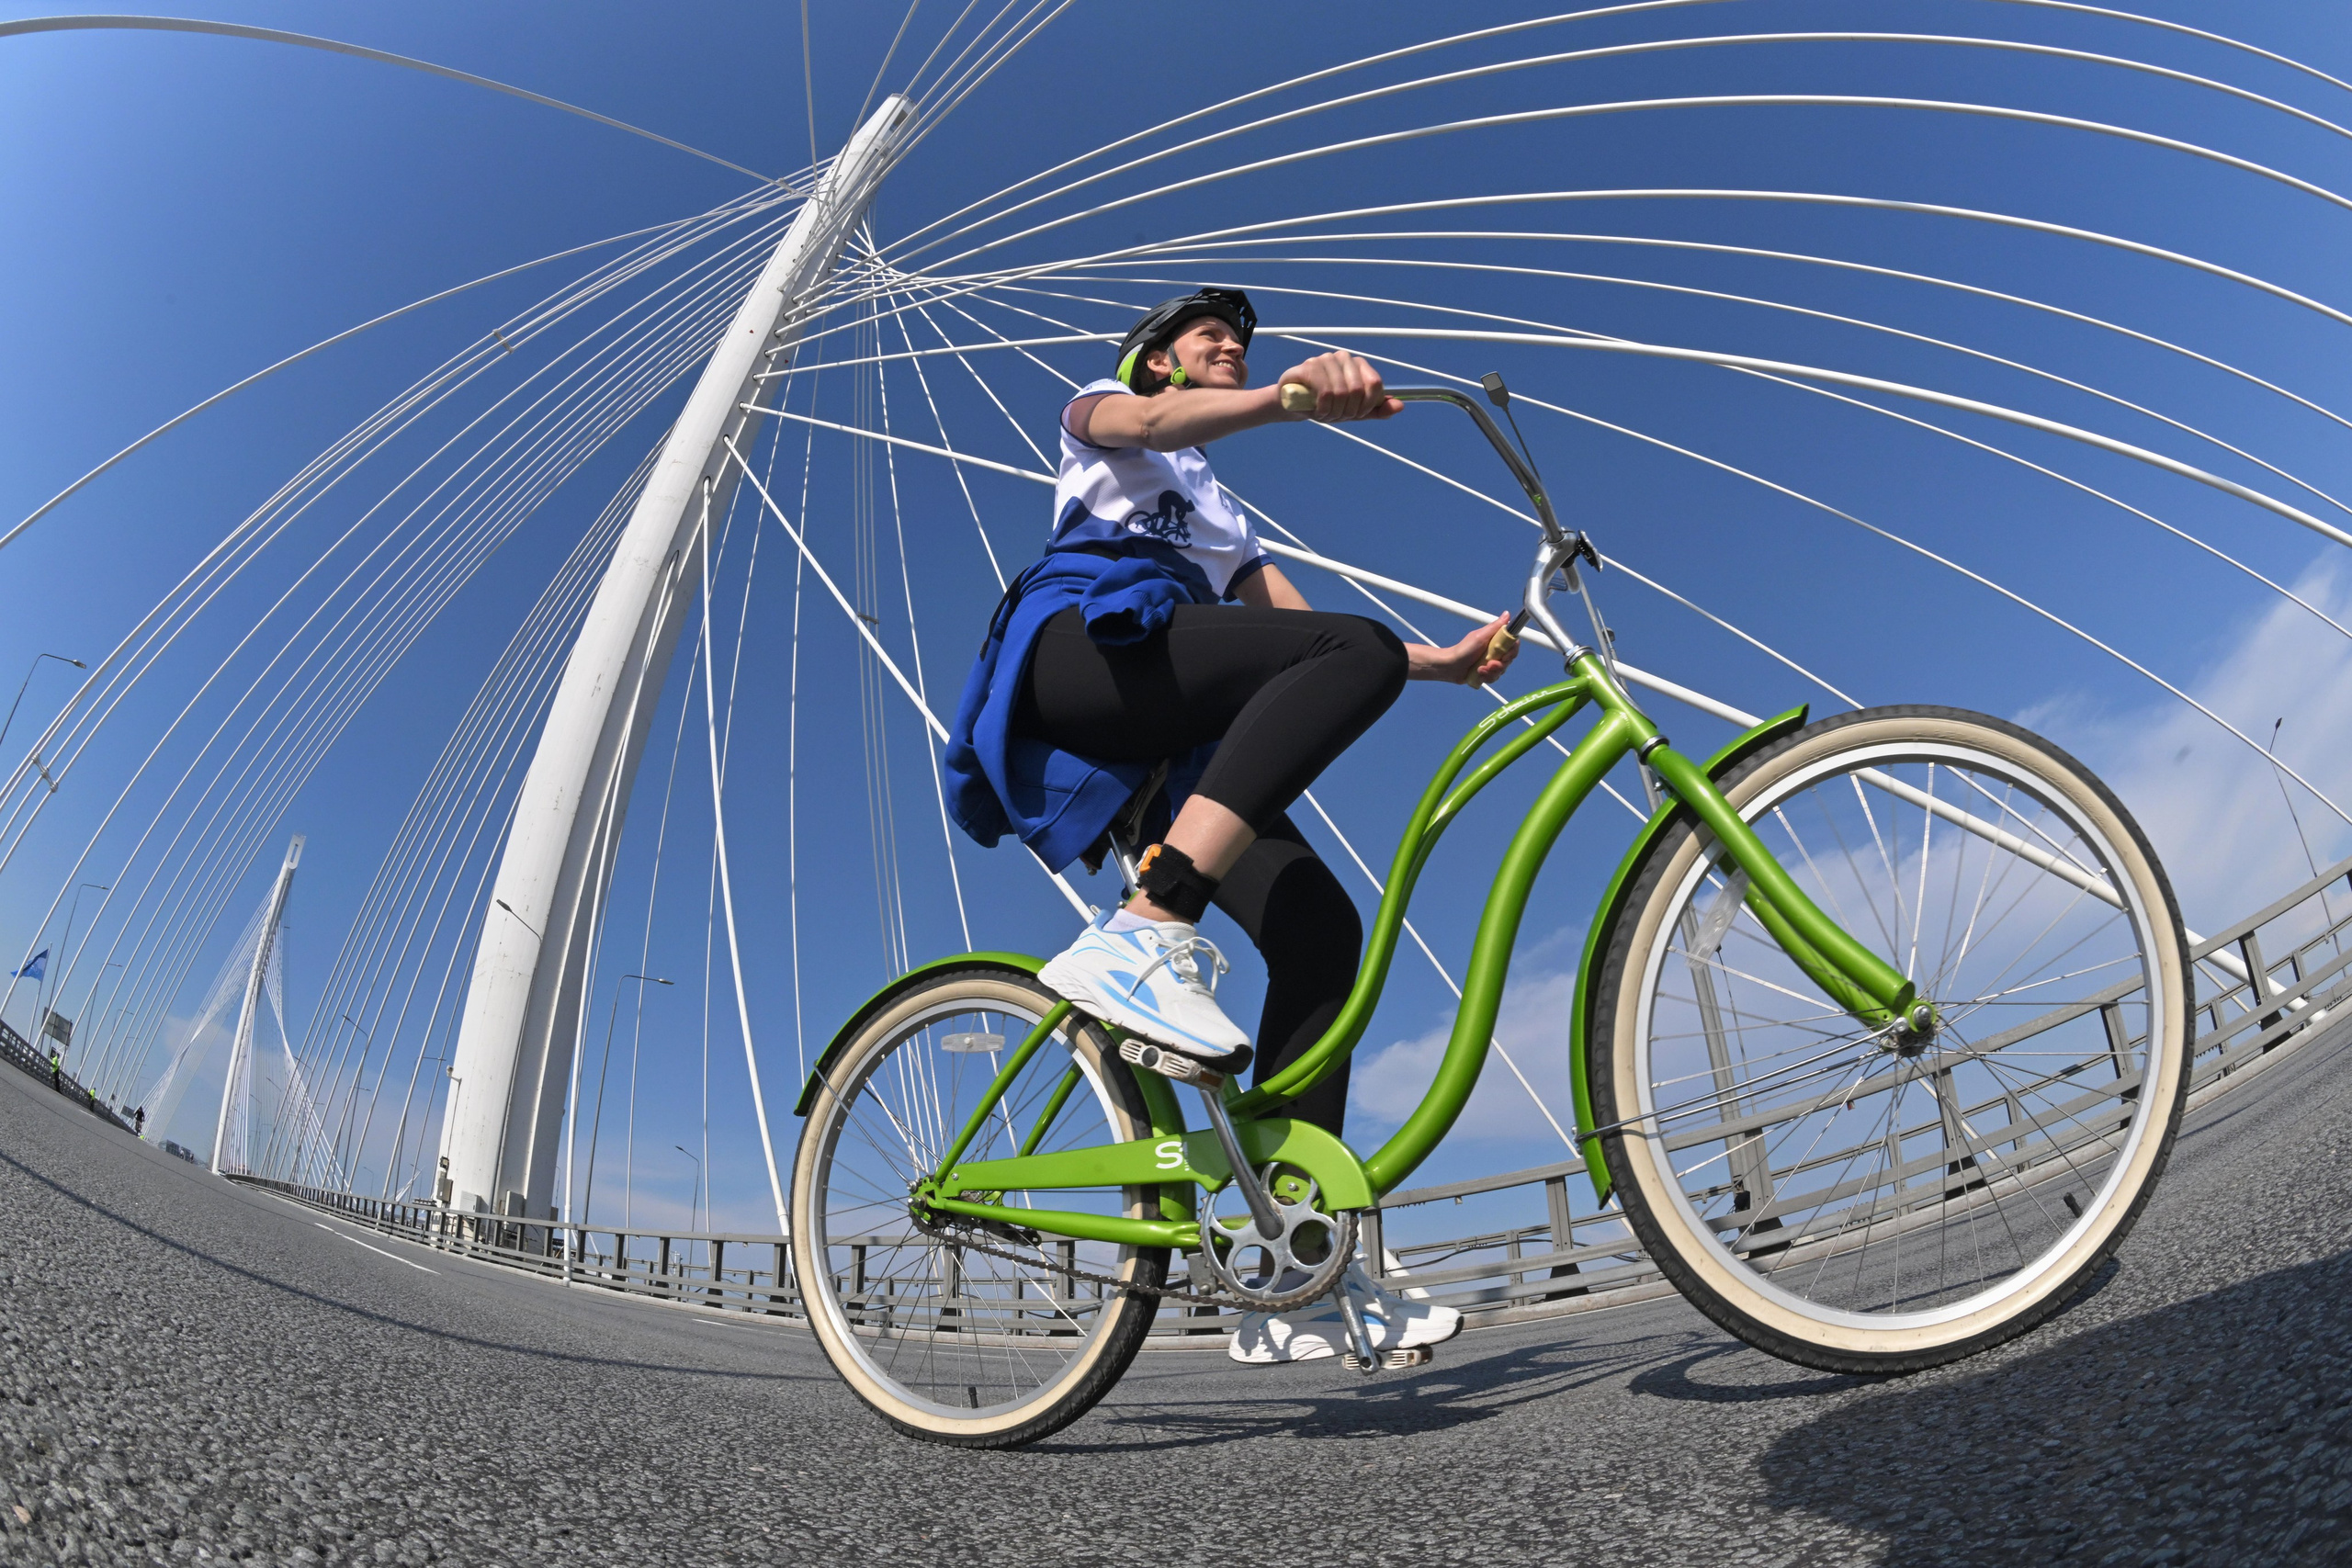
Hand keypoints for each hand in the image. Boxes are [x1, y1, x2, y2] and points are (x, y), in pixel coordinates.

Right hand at [1274, 349, 1401, 422]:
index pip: (1375, 384)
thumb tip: (1400, 406)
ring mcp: (1325, 359)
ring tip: (1324, 414)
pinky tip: (1316, 410)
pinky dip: (1322, 408)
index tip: (1355, 415)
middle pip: (1358, 390)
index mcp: (1357, 365)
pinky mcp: (1309, 366)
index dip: (1367, 406)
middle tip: (1336, 416)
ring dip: (1333, 412)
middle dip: (1348, 411)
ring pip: (1341, 392)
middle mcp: (1343, 358)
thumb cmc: (1325, 405)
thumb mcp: (1354, 411)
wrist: (1292, 405)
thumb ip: (1377, 410)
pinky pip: (1325, 391)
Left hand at [1408, 614, 1519, 685]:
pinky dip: (1487, 677)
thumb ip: (1495, 627)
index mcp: (1496, 641)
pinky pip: (1494, 678)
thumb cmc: (1463, 649)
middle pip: (1509, 660)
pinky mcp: (1486, 673)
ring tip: (1479, 670)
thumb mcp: (1480, 636)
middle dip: (1500, 665)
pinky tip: (1478, 674)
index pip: (1513, 646)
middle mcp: (1495, 652)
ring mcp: (1491, 663)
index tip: (1505, 656)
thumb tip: (1507, 613)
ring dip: (1491, 672)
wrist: (1450, 666)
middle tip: (1489, 664)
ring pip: (1501, 671)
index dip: (1512, 652)